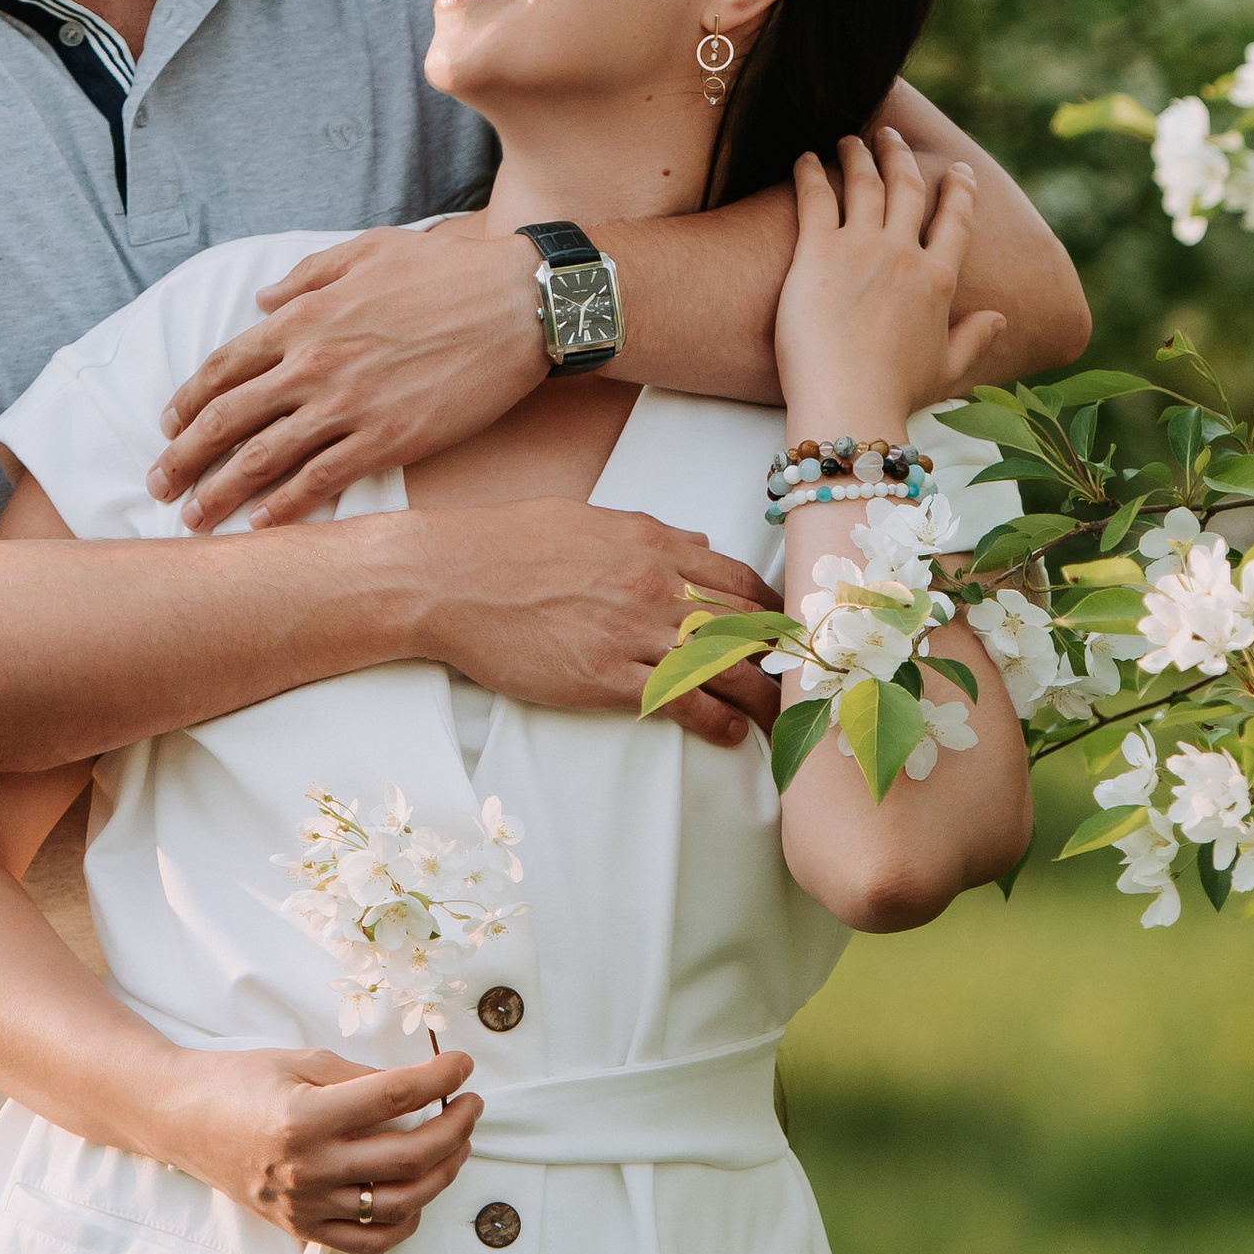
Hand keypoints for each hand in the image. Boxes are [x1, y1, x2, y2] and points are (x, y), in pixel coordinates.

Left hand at [149, 224, 542, 529]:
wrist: (520, 304)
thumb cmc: (447, 272)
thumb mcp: (367, 251)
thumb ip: (307, 276)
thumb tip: (260, 303)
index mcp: (304, 317)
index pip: (224, 367)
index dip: (187, 401)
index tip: (168, 426)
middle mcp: (314, 363)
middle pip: (227, 419)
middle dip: (183, 457)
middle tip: (157, 485)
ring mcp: (348, 405)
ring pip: (263, 458)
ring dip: (220, 492)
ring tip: (193, 517)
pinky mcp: (387, 439)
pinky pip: (320, 480)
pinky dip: (284, 506)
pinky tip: (261, 525)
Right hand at [154, 1038, 481, 1253]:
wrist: (182, 1119)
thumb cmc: (240, 1081)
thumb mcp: (300, 1061)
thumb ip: (361, 1077)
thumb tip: (418, 1086)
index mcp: (305, 1117)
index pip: (394, 1097)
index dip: (439, 1079)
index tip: (462, 1065)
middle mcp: (307, 1168)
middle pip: (408, 1157)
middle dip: (455, 1129)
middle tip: (471, 1105)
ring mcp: (305, 1205)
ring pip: (399, 1203)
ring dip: (442, 1173)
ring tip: (455, 1145)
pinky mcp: (301, 1227)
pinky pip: (369, 1240)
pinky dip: (405, 1221)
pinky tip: (418, 1192)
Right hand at [415, 498, 780, 752]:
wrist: (449, 579)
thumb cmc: (507, 544)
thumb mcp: (587, 520)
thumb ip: (650, 532)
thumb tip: (695, 542)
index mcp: (651, 546)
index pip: (738, 580)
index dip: (772, 610)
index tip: (787, 631)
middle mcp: (653, 587)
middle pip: (744, 626)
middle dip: (781, 658)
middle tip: (804, 681)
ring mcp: (631, 634)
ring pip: (724, 668)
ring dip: (762, 696)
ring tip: (782, 718)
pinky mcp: (605, 678)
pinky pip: (680, 703)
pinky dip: (715, 720)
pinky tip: (731, 733)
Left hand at [774, 132, 1005, 431]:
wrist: (851, 403)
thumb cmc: (895, 394)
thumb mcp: (947, 369)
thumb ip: (975, 340)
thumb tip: (1001, 320)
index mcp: (939, 280)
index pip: (955, 221)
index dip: (959, 191)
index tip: (960, 171)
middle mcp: (904, 254)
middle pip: (907, 188)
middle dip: (900, 156)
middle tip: (891, 137)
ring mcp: (861, 248)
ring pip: (864, 182)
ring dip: (858, 154)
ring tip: (849, 138)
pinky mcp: (818, 252)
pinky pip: (816, 196)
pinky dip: (810, 171)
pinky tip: (804, 157)